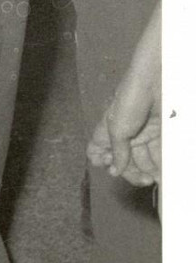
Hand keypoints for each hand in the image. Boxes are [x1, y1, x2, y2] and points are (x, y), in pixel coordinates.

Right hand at [86, 6, 160, 187]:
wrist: (157, 82)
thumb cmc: (130, 99)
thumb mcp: (117, 126)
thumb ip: (116, 149)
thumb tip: (115, 168)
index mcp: (109, 128)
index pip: (99, 147)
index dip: (102, 159)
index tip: (111, 171)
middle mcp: (126, 133)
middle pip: (125, 158)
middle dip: (131, 171)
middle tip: (142, 180)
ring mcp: (144, 133)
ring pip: (144, 159)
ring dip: (148, 171)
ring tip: (154, 180)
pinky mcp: (161, 134)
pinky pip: (159, 154)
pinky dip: (160, 166)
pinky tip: (162, 174)